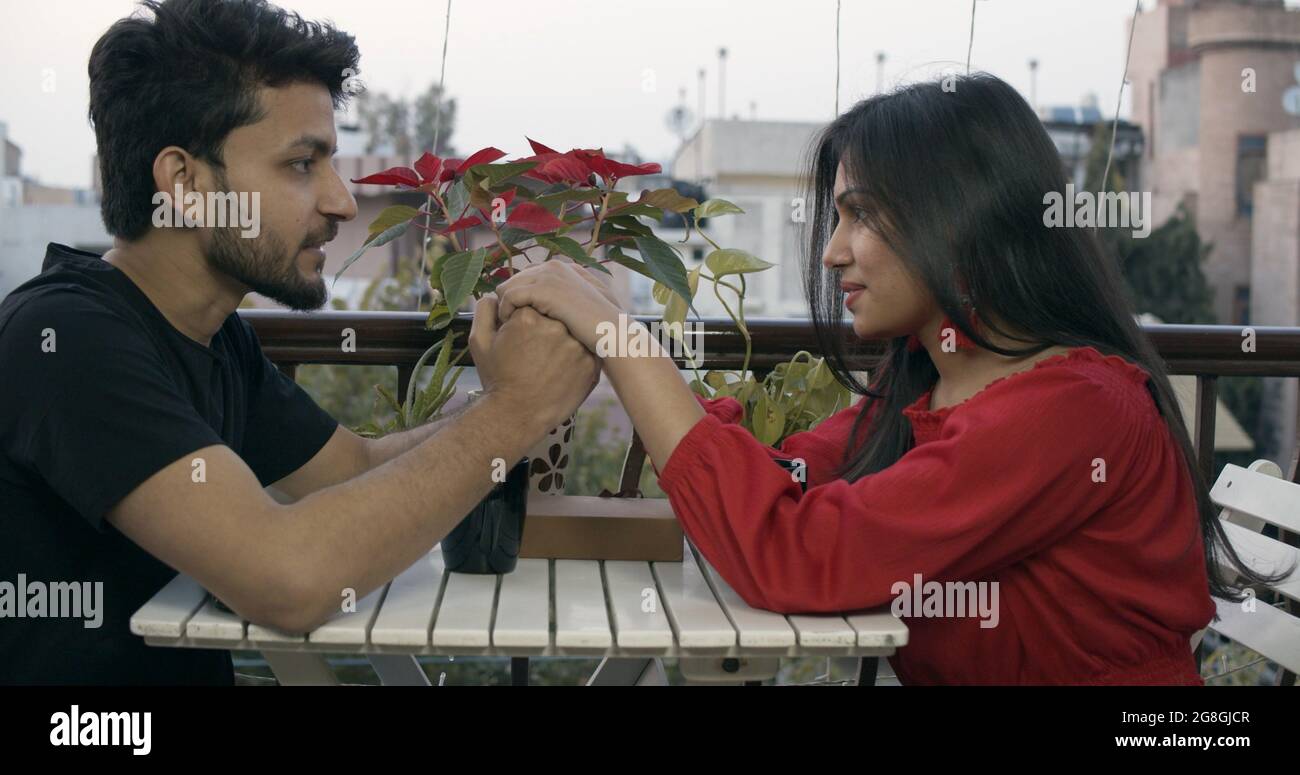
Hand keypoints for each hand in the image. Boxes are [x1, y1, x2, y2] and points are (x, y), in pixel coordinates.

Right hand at [469, 294, 599, 432]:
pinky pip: (586, 348)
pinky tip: (561, 367)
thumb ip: (485, 310)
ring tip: (548, 359)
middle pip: (554, 313)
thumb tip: (496, 294)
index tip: (521, 335)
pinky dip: (576, 354)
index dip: (526, 317)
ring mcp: (577, 346)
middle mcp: (556, 327)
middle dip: (545, 325)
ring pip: (572, 329)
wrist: (517, 416)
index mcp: (528, 317)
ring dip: (563, 338)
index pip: (532, 302)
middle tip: (534, 349)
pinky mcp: (591, 363)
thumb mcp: (480, 342)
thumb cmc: (497, 379)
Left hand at [495, 261, 622, 351]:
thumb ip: (570, 298)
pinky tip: (509, 328)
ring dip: (504, 307)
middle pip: (514, 280)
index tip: (517, 317)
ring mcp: (548, 274)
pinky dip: (505, 312)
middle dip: (508, 301)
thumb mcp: (587, 307)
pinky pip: (508, 296)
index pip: (528, 276)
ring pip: (507, 287)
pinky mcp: (543, 288)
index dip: (520, 297)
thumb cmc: (604, 328)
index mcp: (564, 268)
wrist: (614, 333)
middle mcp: (554, 265)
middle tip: (507, 324)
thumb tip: (556, 305)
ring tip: (507, 328)